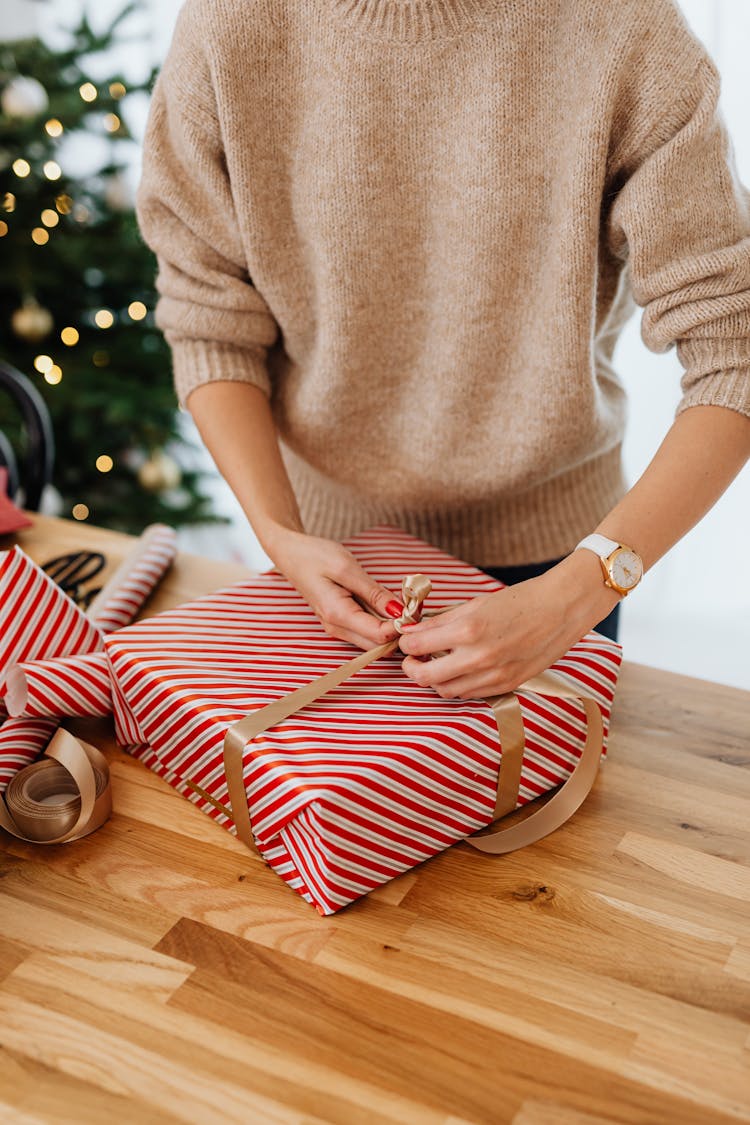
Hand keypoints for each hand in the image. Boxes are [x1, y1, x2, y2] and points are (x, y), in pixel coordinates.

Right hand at [265, 528, 403, 648]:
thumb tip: (400, 611)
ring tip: (401, 601)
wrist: (291, 553)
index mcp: (338, 615)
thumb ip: (374, 593)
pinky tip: (386, 602)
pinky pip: (365, 630)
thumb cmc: (315, 556)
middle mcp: (337, 628)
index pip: (379, 636)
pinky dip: (380, 620)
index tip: (415, 607)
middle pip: (378, 645)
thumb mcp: (347, 569)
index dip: (402, 626)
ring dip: (390, 626)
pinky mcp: (340, 621)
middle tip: (413, 605)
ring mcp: (337, 627)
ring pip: (373, 640)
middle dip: (399, 630)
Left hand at [398, 552, 620, 698]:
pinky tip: (460, 669)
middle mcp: (479, 657)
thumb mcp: (476, 604)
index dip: (405, 643)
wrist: (564, 608)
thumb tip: (414, 630)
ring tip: (437, 663)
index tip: (406, 639)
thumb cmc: (522, 600)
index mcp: (468, 630)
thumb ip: (442, 620)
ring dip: (435, 679)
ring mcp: (494, 675)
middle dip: (411, 668)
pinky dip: (459, 684)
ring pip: (447, 691)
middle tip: (411, 659)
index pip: (417, 646)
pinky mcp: (508, 685)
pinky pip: (471, 694)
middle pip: (426, 677)